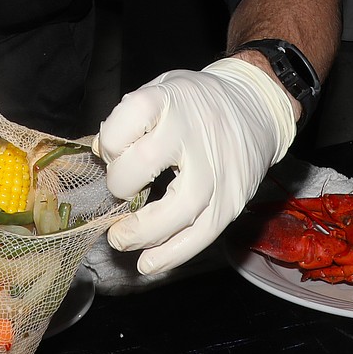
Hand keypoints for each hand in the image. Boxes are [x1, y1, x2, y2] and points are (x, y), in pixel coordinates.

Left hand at [94, 57, 295, 273]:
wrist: (254, 108)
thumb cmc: (194, 102)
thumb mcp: (160, 91)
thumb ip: (128, 119)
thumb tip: (98, 153)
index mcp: (170, 100)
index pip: (130, 117)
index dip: (110, 141)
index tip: (109, 152)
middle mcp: (193, 132)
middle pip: (146, 164)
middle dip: (120, 184)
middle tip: (116, 191)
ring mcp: (217, 168)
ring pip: (179, 210)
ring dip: (143, 233)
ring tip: (120, 239)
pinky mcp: (233, 198)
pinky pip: (202, 235)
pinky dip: (172, 254)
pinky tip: (148, 262)